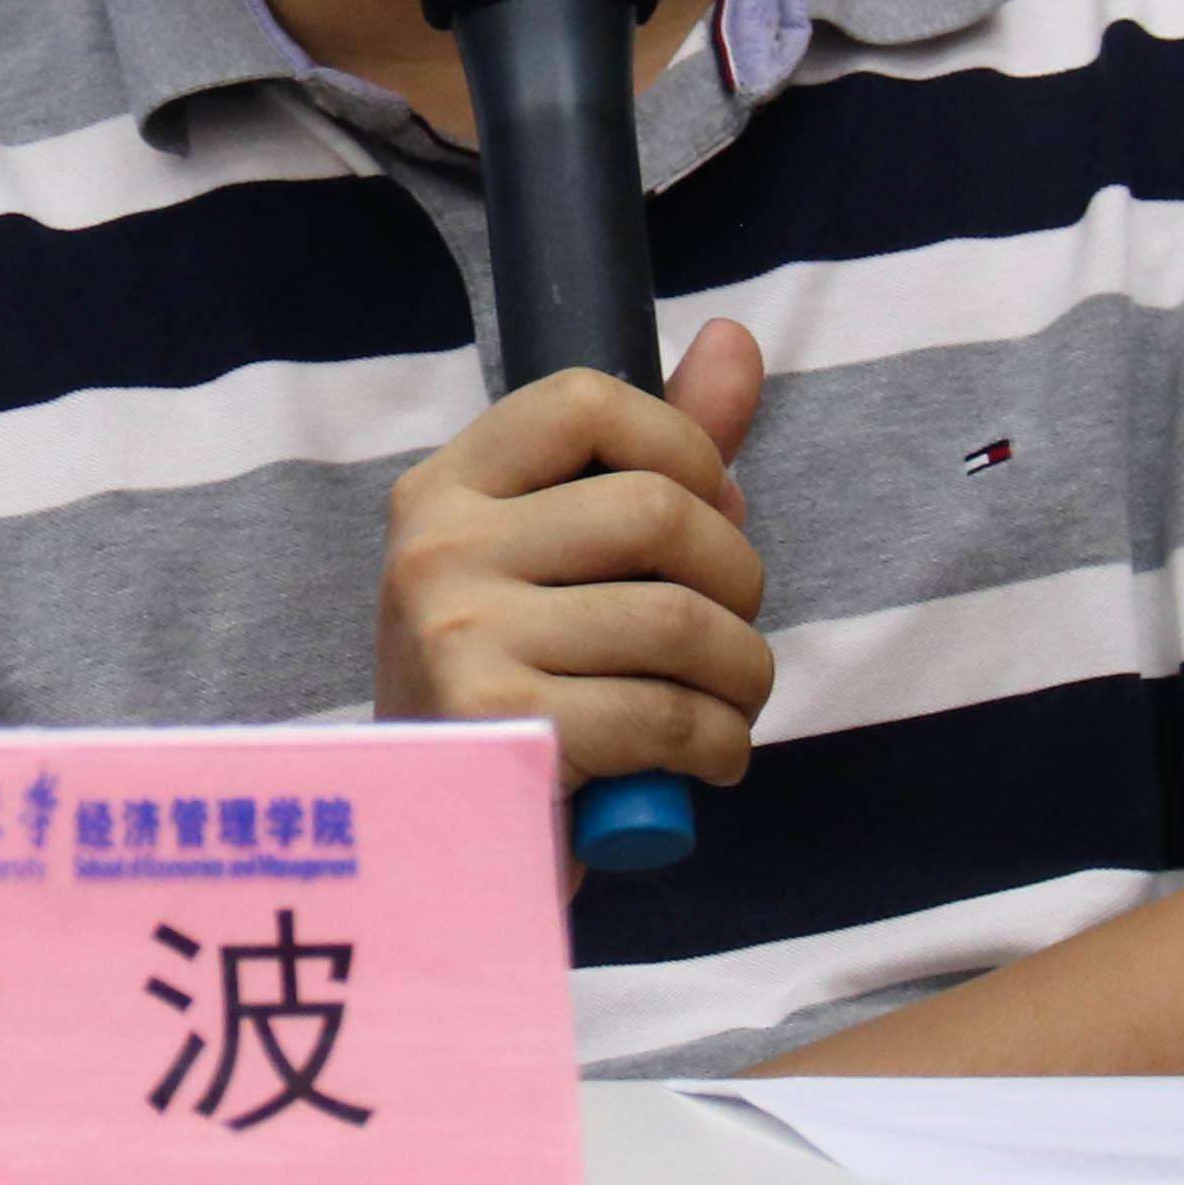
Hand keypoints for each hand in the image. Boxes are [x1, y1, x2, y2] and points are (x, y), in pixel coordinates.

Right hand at [376, 320, 771, 799]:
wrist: (444, 844)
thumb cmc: (522, 682)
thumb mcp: (569, 560)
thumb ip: (655, 455)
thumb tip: (734, 341)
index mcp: (449, 487)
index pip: (586, 400)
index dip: (684, 446)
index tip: (710, 513)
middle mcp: (438, 547)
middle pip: (656, 509)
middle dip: (738, 578)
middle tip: (734, 633)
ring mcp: (458, 634)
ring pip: (678, 619)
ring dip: (745, 674)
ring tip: (733, 703)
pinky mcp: (499, 728)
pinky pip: (664, 713)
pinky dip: (719, 742)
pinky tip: (708, 757)